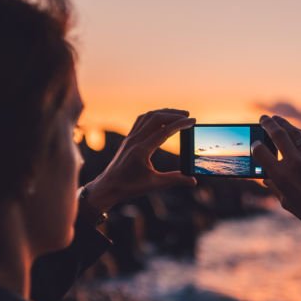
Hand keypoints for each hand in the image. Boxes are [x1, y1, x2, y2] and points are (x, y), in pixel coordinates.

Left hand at [82, 108, 196, 211]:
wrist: (108, 187)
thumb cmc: (129, 187)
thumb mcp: (154, 184)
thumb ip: (174, 180)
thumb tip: (193, 180)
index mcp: (141, 150)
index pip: (164, 131)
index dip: (180, 124)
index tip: (193, 121)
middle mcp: (134, 140)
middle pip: (156, 118)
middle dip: (173, 114)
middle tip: (188, 116)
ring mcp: (130, 138)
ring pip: (147, 117)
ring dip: (163, 112)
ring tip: (178, 115)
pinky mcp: (128, 139)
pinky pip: (141, 121)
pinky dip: (153, 116)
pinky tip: (161, 120)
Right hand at [251, 114, 300, 253]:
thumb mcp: (285, 201)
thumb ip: (274, 186)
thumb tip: (265, 178)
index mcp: (280, 176)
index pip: (261, 152)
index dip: (255, 145)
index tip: (255, 142)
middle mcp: (295, 163)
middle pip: (278, 135)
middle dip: (268, 124)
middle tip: (263, 118)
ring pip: (295, 133)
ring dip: (284, 124)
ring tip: (277, 120)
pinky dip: (300, 134)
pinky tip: (296, 131)